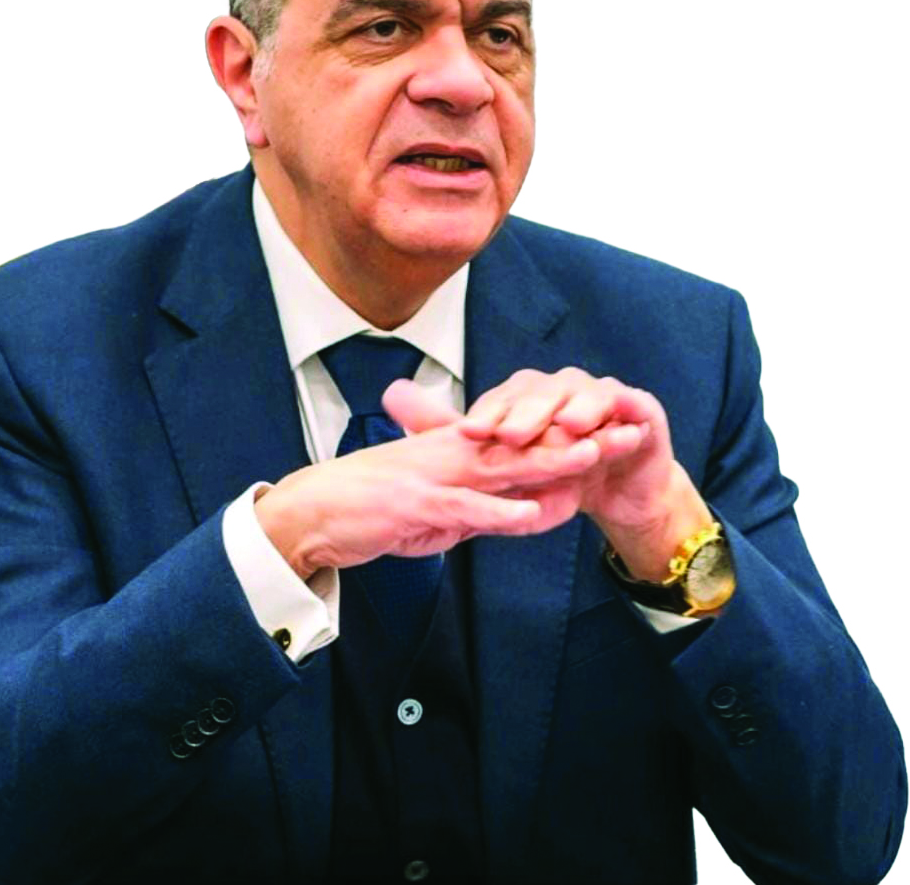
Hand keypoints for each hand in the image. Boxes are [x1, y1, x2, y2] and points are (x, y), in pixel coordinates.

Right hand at [254, 406, 606, 579]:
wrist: (315, 512)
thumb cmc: (372, 506)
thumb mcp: (437, 508)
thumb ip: (483, 509)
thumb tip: (527, 514)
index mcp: (458, 449)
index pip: (525, 438)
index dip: (572, 431)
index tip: (615, 426)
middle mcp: (453, 454)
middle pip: (527, 443)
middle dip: (579, 436)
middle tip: (626, 428)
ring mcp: (436, 477)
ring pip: (503, 466)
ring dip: (549, 460)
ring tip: (595, 454)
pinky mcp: (418, 505)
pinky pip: (466, 509)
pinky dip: (501, 513)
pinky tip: (535, 515)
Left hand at [396, 369, 710, 581]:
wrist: (616, 492)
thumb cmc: (556, 469)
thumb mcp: (502, 457)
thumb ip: (447, 429)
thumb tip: (391, 394)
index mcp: (528, 395)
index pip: (504, 397)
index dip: (489, 413)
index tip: (468, 433)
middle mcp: (563, 388)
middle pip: (542, 391)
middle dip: (528, 412)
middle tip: (512, 434)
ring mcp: (604, 395)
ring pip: (588, 392)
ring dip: (578, 408)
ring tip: (568, 427)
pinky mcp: (641, 411)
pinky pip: (634, 406)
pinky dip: (625, 414)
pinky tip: (619, 425)